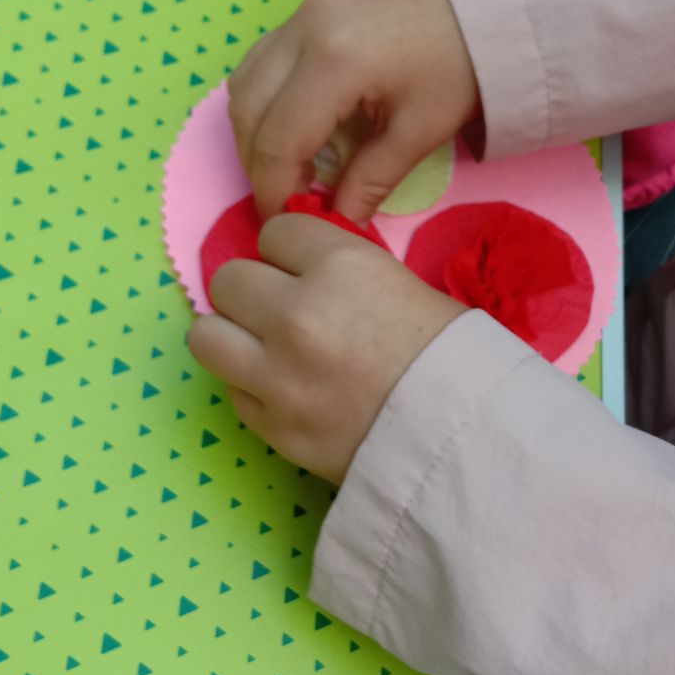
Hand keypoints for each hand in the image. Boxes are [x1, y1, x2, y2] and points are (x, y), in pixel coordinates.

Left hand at [187, 215, 465, 482]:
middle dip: (255, 292)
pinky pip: (233, 392)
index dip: (292, 252)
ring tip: (263, 348)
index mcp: (340, 267)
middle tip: (283, 311)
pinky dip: (253, 389)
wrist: (468, 442)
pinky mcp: (272, 428)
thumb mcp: (404, 285)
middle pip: (229, 280)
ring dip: (232, 337)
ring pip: (207, 335)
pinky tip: (287, 392)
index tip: (306, 270)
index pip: (275, 233)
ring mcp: (277, 375)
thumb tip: (301, 271)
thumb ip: (344, 272)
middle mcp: (296, 314)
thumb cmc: (454, 357)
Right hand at [228, 0, 480, 224]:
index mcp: (334, 62)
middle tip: (286, 198)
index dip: (274, 190)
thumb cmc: (462, 64)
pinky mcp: (308, 8)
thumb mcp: (420, 131)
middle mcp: (304, 30)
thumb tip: (338, 225)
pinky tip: (295, 128)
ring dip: (255, 132)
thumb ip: (371, 181)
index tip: (287, 220)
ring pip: (245, 83)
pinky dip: (265, 101)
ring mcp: (301, 13)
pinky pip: (262, 61)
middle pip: (247, 111)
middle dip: (258, 164)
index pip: (279, 141)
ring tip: (291, 168)